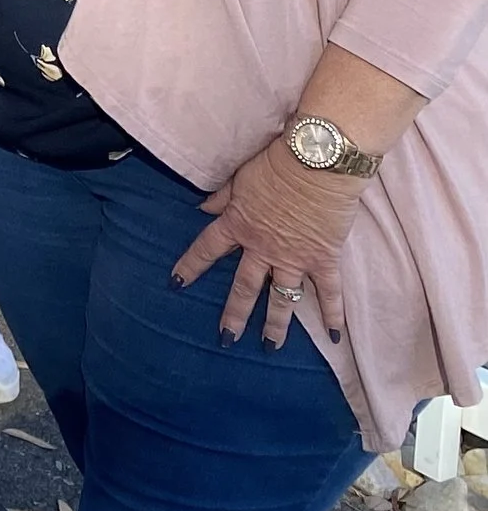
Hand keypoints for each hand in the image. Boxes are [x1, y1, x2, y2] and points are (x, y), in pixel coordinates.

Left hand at [173, 136, 362, 346]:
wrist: (316, 162)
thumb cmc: (276, 164)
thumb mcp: (239, 177)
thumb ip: (221, 197)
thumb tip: (202, 208)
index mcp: (238, 224)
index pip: (207, 249)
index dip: (190, 267)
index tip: (176, 284)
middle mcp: (263, 247)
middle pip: (244, 286)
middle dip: (234, 314)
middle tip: (225, 338)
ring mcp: (294, 258)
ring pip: (282, 299)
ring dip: (276, 325)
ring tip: (269, 347)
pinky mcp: (324, 260)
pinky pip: (329, 294)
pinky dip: (333, 316)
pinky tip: (334, 337)